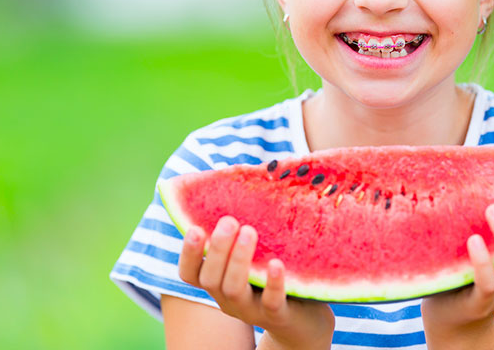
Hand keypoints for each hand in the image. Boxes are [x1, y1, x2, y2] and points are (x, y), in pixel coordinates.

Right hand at [178, 216, 334, 349]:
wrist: (306, 318)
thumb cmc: (273, 275)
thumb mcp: (255, 255)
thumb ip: (242, 231)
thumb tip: (238, 176)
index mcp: (219, 282)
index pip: (190, 273)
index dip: (187, 253)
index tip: (194, 227)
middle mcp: (229, 298)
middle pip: (211, 279)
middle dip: (217, 249)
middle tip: (229, 221)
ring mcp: (251, 310)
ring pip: (234, 290)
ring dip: (238, 260)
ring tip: (249, 232)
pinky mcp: (278, 315)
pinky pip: (271, 303)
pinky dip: (272, 283)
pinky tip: (276, 263)